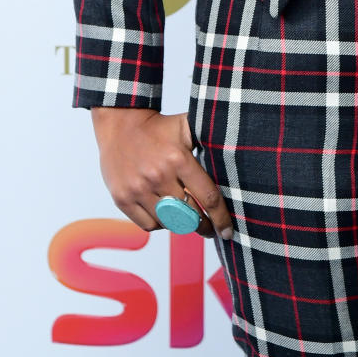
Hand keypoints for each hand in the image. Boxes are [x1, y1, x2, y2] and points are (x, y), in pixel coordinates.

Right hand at [90, 108, 233, 239]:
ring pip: (169, 223)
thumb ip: (209, 140)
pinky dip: (160, 224)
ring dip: (181, 224)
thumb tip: (237, 152)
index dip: (221, 218)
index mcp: (179, 159)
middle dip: (204, 226)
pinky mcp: (122, 199)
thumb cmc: (159, 128)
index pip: (207, 197)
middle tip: (210, 228)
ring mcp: (138, 189)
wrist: (120, 125)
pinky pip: (149, 225)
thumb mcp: (186, 127)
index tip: (227, 231)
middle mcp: (158, 176)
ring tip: (187, 218)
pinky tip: (165, 214)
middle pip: (189, 215)